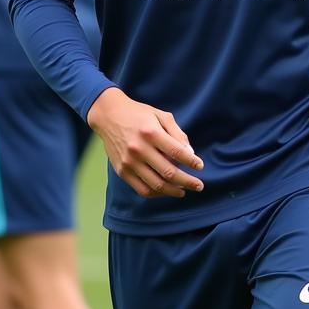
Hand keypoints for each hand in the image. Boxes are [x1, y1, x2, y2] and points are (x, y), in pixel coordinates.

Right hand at [87, 86, 204, 198]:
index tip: (200, 166)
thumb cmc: (138, 114)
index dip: (191, 162)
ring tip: (184, 191)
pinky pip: (142, 189)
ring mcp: (129, 162)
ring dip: (174, 191)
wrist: (109, 116)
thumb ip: (177, 133)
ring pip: (156, 185)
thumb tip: (190, 154)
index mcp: (151, 132)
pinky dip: (157, 194)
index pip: (177, 152)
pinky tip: (166, 190)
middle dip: (188, 181)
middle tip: (199, 185)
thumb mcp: (160, 115)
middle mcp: (139, 149)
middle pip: (169, 172)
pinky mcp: (122, 171)